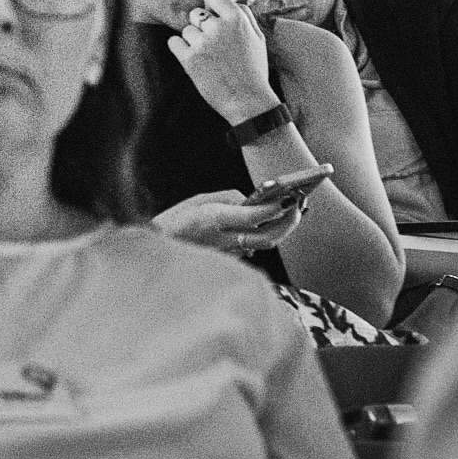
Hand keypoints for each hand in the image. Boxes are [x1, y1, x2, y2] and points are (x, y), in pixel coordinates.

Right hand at [153, 188, 305, 255]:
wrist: (158, 250)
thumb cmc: (173, 222)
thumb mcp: (198, 200)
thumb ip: (227, 199)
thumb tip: (250, 202)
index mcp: (214, 220)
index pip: (254, 216)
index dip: (276, 208)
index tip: (291, 198)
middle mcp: (225, 240)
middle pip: (268, 237)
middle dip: (288, 222)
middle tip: (298, 206)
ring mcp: (228, 253)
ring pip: (264, 243)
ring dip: (280, 228)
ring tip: (291, 212)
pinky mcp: (230, 260)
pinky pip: (253, 247)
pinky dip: (264, 234)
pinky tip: (269, 223)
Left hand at [167, 0, 274, 120]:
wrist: (248, 101)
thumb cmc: (253, 69)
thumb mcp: (258, 38)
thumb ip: (245, 15)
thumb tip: (231, 0)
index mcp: (237, 19)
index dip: (210, 3)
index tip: (212, 14)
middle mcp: (218, 28)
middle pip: (196, 13)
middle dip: (202, 26)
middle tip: (214, 44)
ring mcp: (202, 43)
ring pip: (186, 30)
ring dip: (193, 41)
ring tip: (209, 57)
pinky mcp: (189, 59)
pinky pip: (174, 42)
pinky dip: (180, 49)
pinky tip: (194, 58)